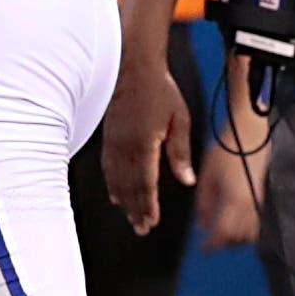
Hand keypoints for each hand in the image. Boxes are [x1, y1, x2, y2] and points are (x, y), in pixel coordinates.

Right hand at [100, 55, 190, 236]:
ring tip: (130, 218)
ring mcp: (113, 142)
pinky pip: (108, 168)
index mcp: (144, 144)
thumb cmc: (159, 90)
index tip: (152, 222)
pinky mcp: (108, 137)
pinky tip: (115, 194)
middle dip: (136, 210)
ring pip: (116, 180)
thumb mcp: (180, 120)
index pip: (146, 184)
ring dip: (124, 201)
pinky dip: (112, 184)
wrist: (133, 66)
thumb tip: (187, 180)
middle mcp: (125, 147)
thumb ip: (181, 153)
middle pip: (129, 187)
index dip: (148, 206)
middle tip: (141, 229)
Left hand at [194, 141, 260, 248]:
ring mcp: (258, 201)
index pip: (224, 233)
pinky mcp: (262, 196)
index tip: (203, 249)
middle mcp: (249, 205)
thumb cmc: (225, 151)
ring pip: (251, 232)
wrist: (250, 135)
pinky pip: (256, 221)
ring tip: (223, 235)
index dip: (213, 245)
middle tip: (212, 243)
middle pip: (240, 237)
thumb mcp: (207, 176)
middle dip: (225, 244)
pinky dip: (246, 229)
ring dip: (237, 239)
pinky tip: (235, 223)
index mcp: (233, 201)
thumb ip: (203, 203)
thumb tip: (201, 225)